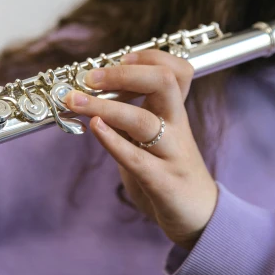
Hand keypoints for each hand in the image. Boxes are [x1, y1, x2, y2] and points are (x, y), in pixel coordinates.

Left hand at [64, 50, 217, 249]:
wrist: (199, 218)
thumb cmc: (168, 172)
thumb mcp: (152, 137)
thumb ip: (130, 116)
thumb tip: (94, 91)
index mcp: (176, 112)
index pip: (178, 69)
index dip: (150, 56)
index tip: (121, 57)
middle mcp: (177, 127)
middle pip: (164, 82)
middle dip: (124, 74)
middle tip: (91, 77)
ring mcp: (172, 153)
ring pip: (143, 120)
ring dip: (105, 107)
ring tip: (75, 101)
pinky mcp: (163, 182)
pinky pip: (136, 158)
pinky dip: (112, 140)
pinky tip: (94, 128)